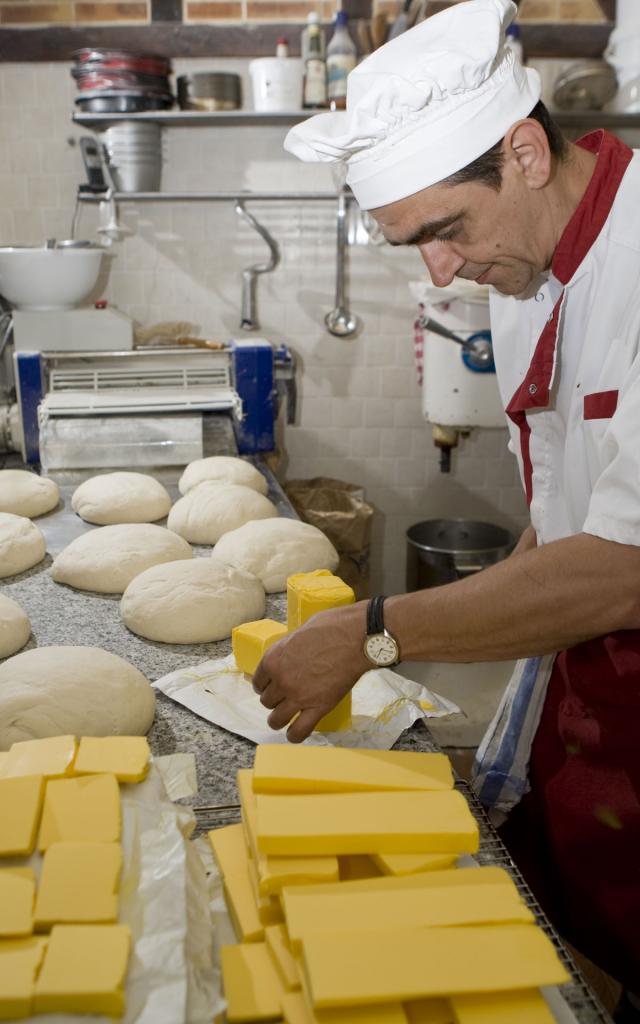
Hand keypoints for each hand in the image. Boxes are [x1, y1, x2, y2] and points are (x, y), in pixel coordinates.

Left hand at [252, 601, 368, 741]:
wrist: (356, 637)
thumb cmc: (332, 627)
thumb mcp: (300, 632)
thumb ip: (290, 649)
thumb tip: (292, 654)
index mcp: (274, 659)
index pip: (258, 681)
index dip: (265, 685)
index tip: (271, 686)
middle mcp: (281, 680)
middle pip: (267, 701)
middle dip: (274, 700)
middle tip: (284, 697)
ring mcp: (299, 696)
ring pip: (276, 719)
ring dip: (279, 719)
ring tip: (285, 717)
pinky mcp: (318, 708)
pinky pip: (299, 731)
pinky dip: (294, 735)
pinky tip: (295, 733)